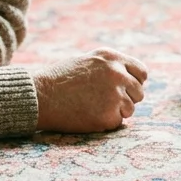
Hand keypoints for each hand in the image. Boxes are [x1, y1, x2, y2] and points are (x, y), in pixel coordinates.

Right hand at [33, 48, 147, 132]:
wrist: (39, 97)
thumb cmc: (58, 80)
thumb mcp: (86, 61)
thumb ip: (109, 66)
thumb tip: (129, 77)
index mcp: (111, 58)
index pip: (141, 72)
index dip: (135, 82)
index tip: (127, 89)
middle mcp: (117, 73)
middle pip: (139, 92)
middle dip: (127, 98)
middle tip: (106, 102)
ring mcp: (115, 94)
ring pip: (130, 109)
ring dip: (116, 111)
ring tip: (93, 108)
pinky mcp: (109, 115)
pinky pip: (117, 122)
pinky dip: (106, 122)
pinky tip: (88, 115)